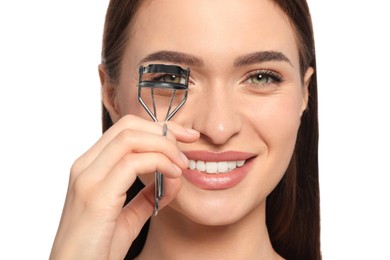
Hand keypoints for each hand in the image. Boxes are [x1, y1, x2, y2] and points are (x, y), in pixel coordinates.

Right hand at [49, 115, 198, 259]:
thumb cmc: (98, 248)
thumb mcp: (128, 218)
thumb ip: (148, 197)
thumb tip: (173, 179)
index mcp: (91, 167)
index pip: (126, 129)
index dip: (159, 127)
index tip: (185, 136)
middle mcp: (85, 166)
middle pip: (128, 125)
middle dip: (165, 129)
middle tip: (190, 140)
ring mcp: (88, 178)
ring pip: (131, 138)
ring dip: (164, 146)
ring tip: (182, 165)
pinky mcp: (96, 195)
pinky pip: (132, 163)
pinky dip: (159, 162)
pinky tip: (174, 175)